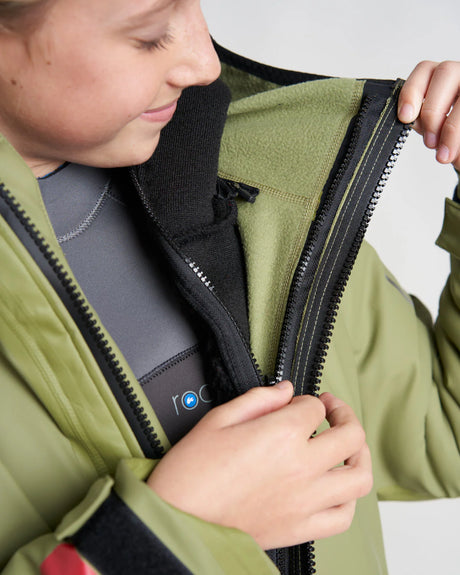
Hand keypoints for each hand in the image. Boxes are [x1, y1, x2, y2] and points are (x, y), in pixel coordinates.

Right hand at [147, 383, 371, 549]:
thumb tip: (285, 391)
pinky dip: (348, 499)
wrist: (178, 518)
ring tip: (348, 446)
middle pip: (350, 435)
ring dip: (360, 455)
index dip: (306, 400)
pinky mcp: (301, 528)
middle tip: (333, 410)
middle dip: (344, 414)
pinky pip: (343, 516)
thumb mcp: (219, 419)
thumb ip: (259, 399)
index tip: (295, 404)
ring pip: (359, 476)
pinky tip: (337, 487)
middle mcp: (301, 467)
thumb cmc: (192, 472)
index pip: (314, 408)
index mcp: (280, 434)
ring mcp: (305, 501)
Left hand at [398, 61, 459, 170]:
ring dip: (452, 127)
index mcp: (440, 76)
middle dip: (432, 110)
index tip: (405, 117)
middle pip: (446, 73)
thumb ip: (422, 120)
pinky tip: (458, 154)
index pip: (424, 69)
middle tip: (429, 142)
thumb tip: (412, 120)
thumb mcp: (433, 125)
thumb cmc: (449, 130)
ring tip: (444, 155)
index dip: (412, 91)